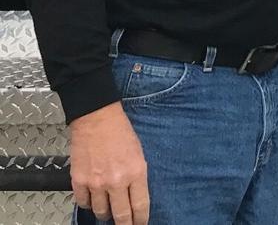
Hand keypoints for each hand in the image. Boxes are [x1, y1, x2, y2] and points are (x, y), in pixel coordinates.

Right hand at [68, 102, 148, 224]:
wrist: (97, 119)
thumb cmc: (121, 133)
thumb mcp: (139, 154)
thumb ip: (137, 177)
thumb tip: (134, 196)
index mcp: (136, 172)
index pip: (140, 206)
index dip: (141, 220)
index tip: (141, 224)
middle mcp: (116, 181)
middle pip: (121, 215)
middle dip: (125, 224)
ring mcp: (96, 183)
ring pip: (101, 212)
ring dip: (105, 214)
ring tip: (108, 210)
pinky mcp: (79, 181)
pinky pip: (83, 203)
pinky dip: (88, 204)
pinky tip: (92, 200)